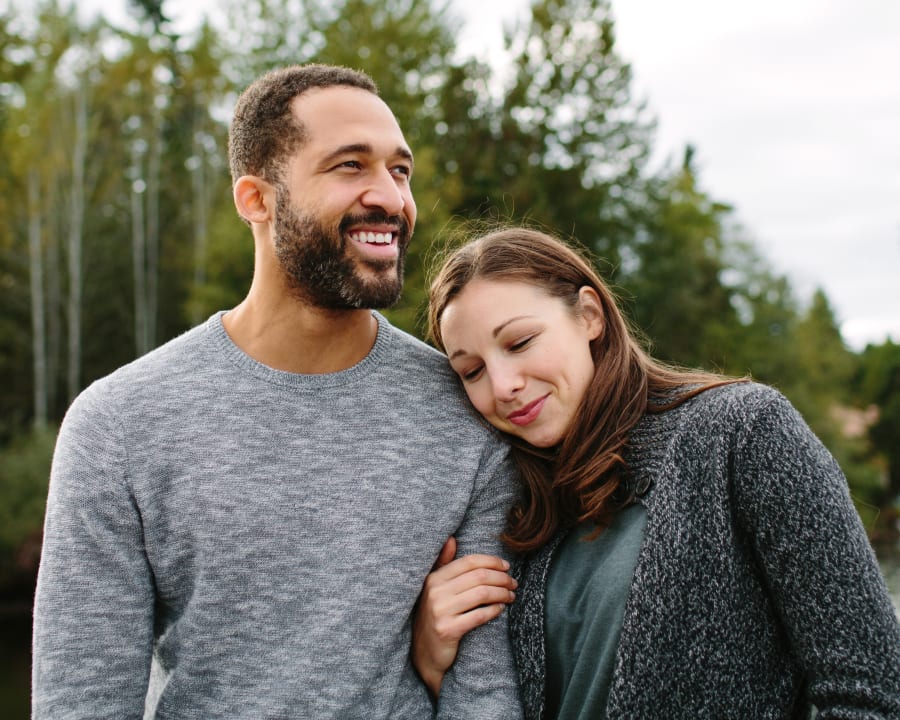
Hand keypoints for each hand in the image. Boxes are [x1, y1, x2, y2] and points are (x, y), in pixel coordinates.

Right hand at [412, 537, 516, 697]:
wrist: (424, 653)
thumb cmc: (434, 615)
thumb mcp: (434, 588)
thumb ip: (443, 563)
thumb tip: (451, 539)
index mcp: (434, 578)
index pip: (469, 562)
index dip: (492, 561)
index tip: (506, 566)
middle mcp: (435, 592)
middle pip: (479, 576)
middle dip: (502, 578)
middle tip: (513, 583)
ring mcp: (441, 611)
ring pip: (482, 594)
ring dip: (502, 593)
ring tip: (511, 595)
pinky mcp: (448, 630)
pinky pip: (479, 615)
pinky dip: (495, 610)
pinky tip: (501, 609)